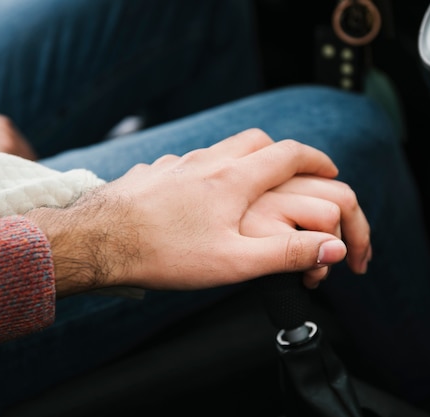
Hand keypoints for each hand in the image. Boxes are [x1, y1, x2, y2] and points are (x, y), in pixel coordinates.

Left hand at [26, 129, 356, 295]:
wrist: (98, 241)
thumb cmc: (163, 253)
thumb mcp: (234, 263)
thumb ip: (287, 253)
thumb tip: (331, 248)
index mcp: (233, 180)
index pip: (288, 155)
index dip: (316, 161)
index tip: (329, 170)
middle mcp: (207, 162)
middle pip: (257, 141)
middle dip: (283, 153)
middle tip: (296, 171)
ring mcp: (179, 163)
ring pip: (223, 148)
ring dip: (246, 159)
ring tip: (252, 183)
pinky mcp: (156, 172)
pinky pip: (193, 161)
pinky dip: (211, 169)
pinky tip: (202, 195)